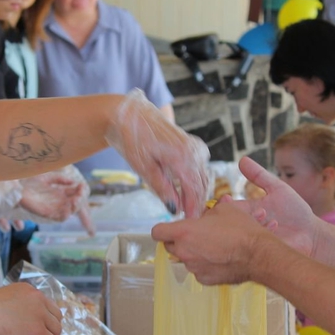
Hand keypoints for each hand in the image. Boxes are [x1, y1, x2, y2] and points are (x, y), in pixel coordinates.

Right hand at [0, 283, 62, 334]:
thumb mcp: (1, 305)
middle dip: (51, 330)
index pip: (46, 304)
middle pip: (55, 316)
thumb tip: (16, 327)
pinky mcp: (38, 331)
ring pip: (56, 331)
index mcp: (26, 290)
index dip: (45, 319)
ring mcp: (39, 314)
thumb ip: (14, 311)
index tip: (38, 330)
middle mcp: (37, 298)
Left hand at [17, 165, 88, 223]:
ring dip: (76, 206)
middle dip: (81, 198)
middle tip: (81, 192)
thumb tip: (73, 181)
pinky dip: (66, 214)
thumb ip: (59, 178)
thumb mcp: (47, 177)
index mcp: (59, 193)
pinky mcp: (46, 214)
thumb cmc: (28, 182)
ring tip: (77, 199)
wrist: (15, 187)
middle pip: (75, 203)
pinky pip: (59, 218)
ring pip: (69, 211)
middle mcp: (58, 202)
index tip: (83, 185)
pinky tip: (69, 207)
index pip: (75, 194)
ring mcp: (53, 209)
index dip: (82, 191)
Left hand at [105, 89, 211, 218]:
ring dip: (196, 192)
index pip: (194, 189)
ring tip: (185, 207)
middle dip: (196, 202)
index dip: (193, 207)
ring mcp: (195, 146)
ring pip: (202, 176)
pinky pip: (200, 166)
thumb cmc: (133, 138)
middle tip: (188, 218)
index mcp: (182, 157)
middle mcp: (193, 151)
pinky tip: (184, 190)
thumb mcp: (143, 167)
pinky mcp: (193, 144)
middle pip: (201, 184)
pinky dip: (195, 180)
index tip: (190, 220)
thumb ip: (161, 188)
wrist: (131, 114)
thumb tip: (174, 207)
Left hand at [151, 195, 277, 284]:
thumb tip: (205, 214)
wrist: (259, 254)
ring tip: (213, 246)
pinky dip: (205, 265)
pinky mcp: (204, 279)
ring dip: (193, 252)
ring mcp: (194, 268)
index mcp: (184, 232)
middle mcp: (184, 252)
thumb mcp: (224, 210)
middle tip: (195, 235)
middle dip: (179, 240)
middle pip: (169, 246)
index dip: (163, 229)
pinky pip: (198, 270)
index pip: (157, 232)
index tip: (170, 228)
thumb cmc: (241, 230)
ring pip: (186, 258)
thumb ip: (207, 212)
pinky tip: (219, 258)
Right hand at [235, 156, 320, 256]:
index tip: (225, 198)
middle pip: (226, 222)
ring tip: (265, 215)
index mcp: (247, 210)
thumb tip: (241, 159)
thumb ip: (259, 176)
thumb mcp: (278, 188)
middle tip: (236, 211)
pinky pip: (251, 245)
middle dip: (227, 217)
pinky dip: (258, 235)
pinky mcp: (260, 251)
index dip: (222, 204)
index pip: (227, 207)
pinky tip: (271, 226)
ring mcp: (252, 239)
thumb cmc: (296, 211)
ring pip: (237, 234)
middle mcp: (246, 225)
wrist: (312, 234)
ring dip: (247, 224)